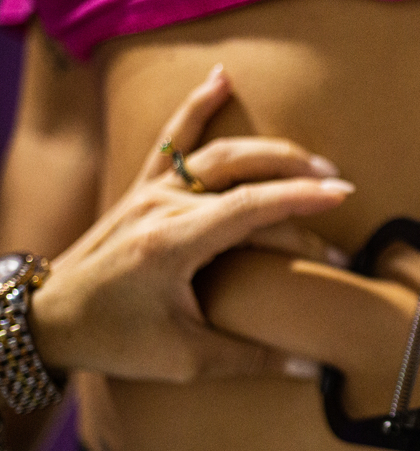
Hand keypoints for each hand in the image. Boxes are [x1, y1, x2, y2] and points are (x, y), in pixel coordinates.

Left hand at [29, 65, 353, 382]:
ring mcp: (150, 192)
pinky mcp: (142, 189)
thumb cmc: (114, 338)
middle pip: (241, 172)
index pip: (251, 207)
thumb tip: (311, 370)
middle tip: (338, 183)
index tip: (340, 195)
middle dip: (295, 173)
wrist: (48, 319)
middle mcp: (162, 207)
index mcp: (173, 243)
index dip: (300, 198)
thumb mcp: (185, 358)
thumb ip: (252, 358)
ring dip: (268, 149)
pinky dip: (197, 106)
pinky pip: (172, 138)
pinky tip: (221, 80)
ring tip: (312, 156)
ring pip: (216, 152)